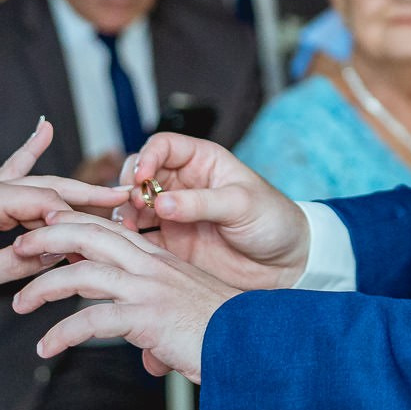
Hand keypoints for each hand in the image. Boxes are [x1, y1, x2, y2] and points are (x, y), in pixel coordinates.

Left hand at [0, 120, 131, 307]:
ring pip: (37, 187)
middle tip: (126, 198)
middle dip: (88, 195)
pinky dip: (30, 150)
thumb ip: (20, 264)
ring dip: (71, 193)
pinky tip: (45, 127)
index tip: (110, 223)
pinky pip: (13, 171)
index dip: (77, 214)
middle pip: (48, 188)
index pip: (44, 202)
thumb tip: (61, 251)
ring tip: (110, 192)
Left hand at [12, 212, 238, 381]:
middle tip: (18, 247)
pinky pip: (92, 322)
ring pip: (83, 274)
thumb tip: (148, 354)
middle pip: (90, 236)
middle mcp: (151, 266)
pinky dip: (62, 334)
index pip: (109, 228)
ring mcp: (148, 289)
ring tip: (19, 302)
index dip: (74, 222)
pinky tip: (47, 347)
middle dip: (48, 236)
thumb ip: (161, 322)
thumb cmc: (222, 331)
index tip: (45, 226)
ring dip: (43, 286)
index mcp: (159, 258)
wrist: (251, 343)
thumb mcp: (184, 313)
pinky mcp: (147, 318)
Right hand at [122, 133, 307, 290]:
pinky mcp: (171, 244)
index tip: (142, 178)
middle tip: (134, 206)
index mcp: (202, 162)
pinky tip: (129, 247)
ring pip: (134, 207)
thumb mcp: (241, 204)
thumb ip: (200, 203)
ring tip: (128, 228)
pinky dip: (129, 241)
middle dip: (130, 187)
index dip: (147, 157)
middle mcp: (183, 185)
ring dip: (125, 214)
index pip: (163, 146)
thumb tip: (161, 203)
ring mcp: (175, 215)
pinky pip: (141, 239)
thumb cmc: (273, 220)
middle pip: (140, 175)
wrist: (286, 263)